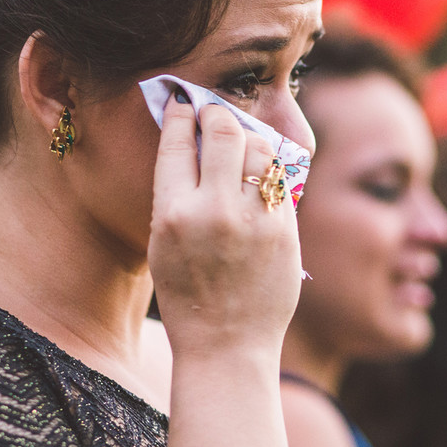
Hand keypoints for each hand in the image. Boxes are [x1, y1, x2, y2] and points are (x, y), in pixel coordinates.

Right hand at [148, 95, 302, 359]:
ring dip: (249, 137)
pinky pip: (280, 179)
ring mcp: (253, 219)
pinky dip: (269, 169)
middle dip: (217, 113)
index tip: (182, 102)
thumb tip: (191, 141)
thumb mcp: (162, 244)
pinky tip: (261, 170)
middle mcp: (213, 211)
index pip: (175, 142)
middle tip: (215, 112)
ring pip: (259, 147)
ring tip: (242, 140)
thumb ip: (176, 194)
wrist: (227, 344)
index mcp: (171, 214)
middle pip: (222, 132)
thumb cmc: (188, 294)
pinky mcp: (285, 229)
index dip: (180, 114)